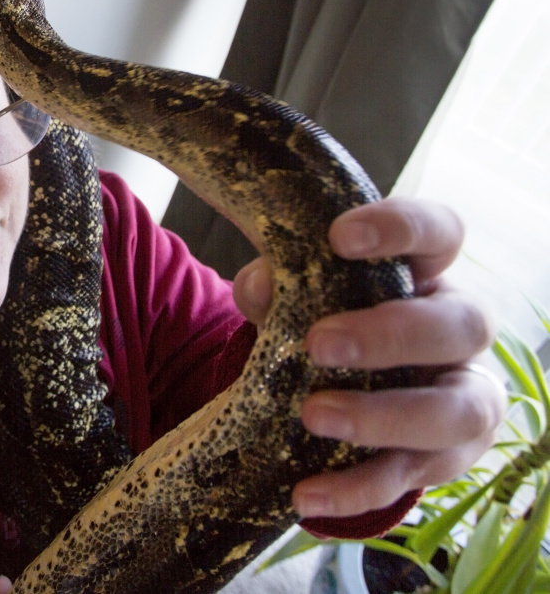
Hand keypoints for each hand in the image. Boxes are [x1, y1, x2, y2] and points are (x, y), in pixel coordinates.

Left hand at [232, 197, 504, 518]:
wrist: (350, 388)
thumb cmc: (331, 322)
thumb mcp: (300, 298)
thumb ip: (276, 286)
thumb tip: (259, 285)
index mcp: (428, 275)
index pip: (440, 232)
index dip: (401, 228)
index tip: (339, 237)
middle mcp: (461, 332)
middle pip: (464, 325)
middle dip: (390, 335)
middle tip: (318, 343)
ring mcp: (464, 399)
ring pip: (458, 411)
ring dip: (384, 416)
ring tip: (313, 416)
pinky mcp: (445, 459)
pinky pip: (412, 479)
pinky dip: (358, 490)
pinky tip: (306, 495)